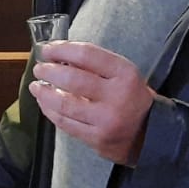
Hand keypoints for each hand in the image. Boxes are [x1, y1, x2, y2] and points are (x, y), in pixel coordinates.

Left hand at [27, 41, 154, 165]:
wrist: (152, 134)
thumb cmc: (132, 99)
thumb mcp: (124, 75)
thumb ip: (96, 66)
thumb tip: (59, 56)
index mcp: (125, 74)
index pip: (87, 55)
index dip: (62, 49)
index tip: (47, 49)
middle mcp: (117, 96)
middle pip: (72, 79)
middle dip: (49, 71)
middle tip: (39, 69)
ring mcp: (106, 120)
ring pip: (64, 104)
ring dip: (44, 93)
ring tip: (36, 86)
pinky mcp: (97, 139)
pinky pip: (65, 123)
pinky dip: (50, 111)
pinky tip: (44, 103)